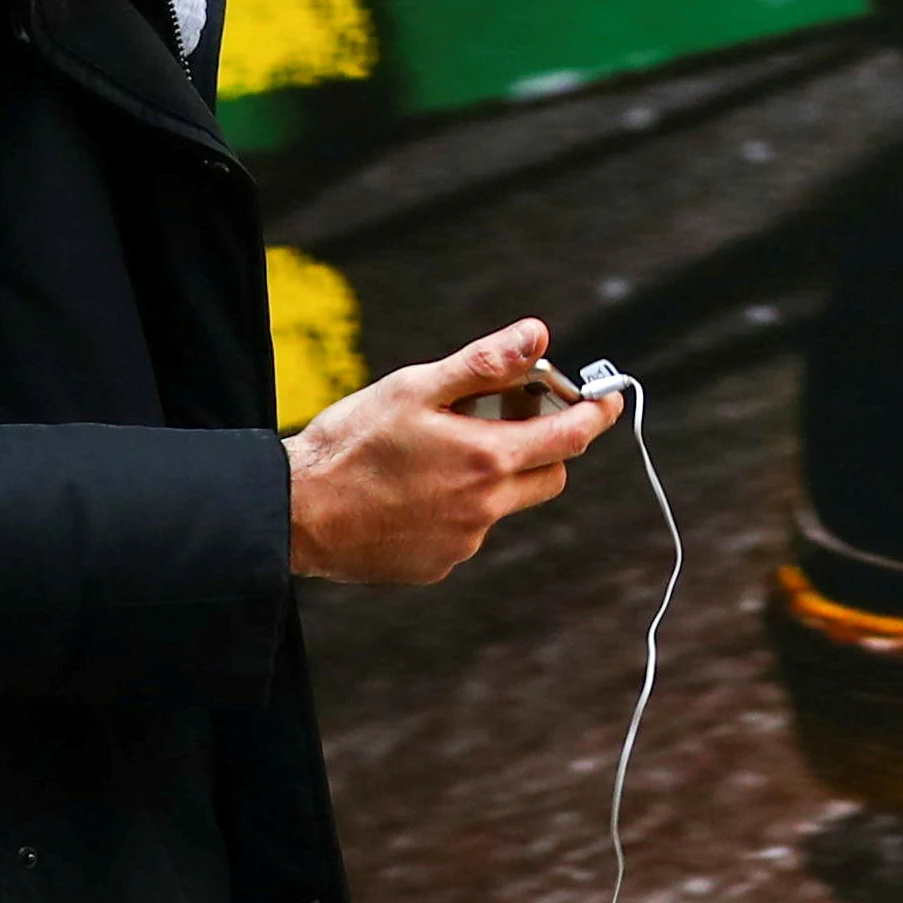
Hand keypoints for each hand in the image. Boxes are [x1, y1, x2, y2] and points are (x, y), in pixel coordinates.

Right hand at [284, 318, 617, 585]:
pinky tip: (412, 491)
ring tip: (437, 454)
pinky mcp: (436, 566)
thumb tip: (538, 336)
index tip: (608, 399)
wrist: (294, 512)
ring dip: (492, 477)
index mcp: (487, 458)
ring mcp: (462, 543)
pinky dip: (456, 508)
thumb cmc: (350, 442)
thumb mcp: (417, 387)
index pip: (571, 436)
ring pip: (503, 504)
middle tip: (508, 419)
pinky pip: (466, 532)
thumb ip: (485, 363)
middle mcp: (485, 508)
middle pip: (548, 475)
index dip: (596, 413)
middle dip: (544, 446)